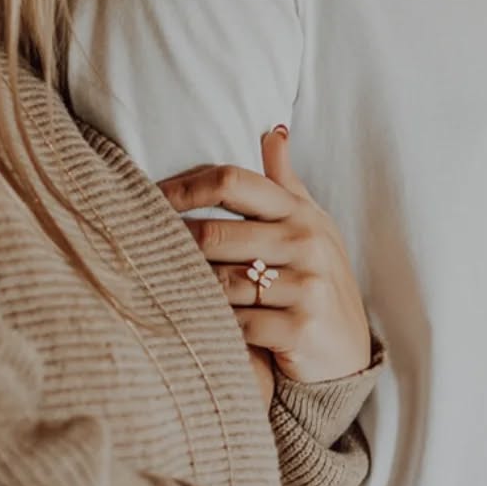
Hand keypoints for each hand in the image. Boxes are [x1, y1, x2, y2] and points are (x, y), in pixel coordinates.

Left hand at [160, 129, 371, 385]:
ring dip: (186, 287)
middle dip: (172, 243)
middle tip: (137, 248)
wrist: (349, 354)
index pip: (232, 182)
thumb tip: (272, 131)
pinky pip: (235, 323)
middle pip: (215, 233)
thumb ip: (286, 183)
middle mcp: (306, 243)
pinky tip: (193, 325)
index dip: (183, 187)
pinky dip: (210, 325)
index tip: (148, 198)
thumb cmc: (319, 281)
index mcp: (301, 213)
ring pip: (220, 281)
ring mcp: (306, 286)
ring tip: (158, 288)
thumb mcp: (312, 227)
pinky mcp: (299, 328)